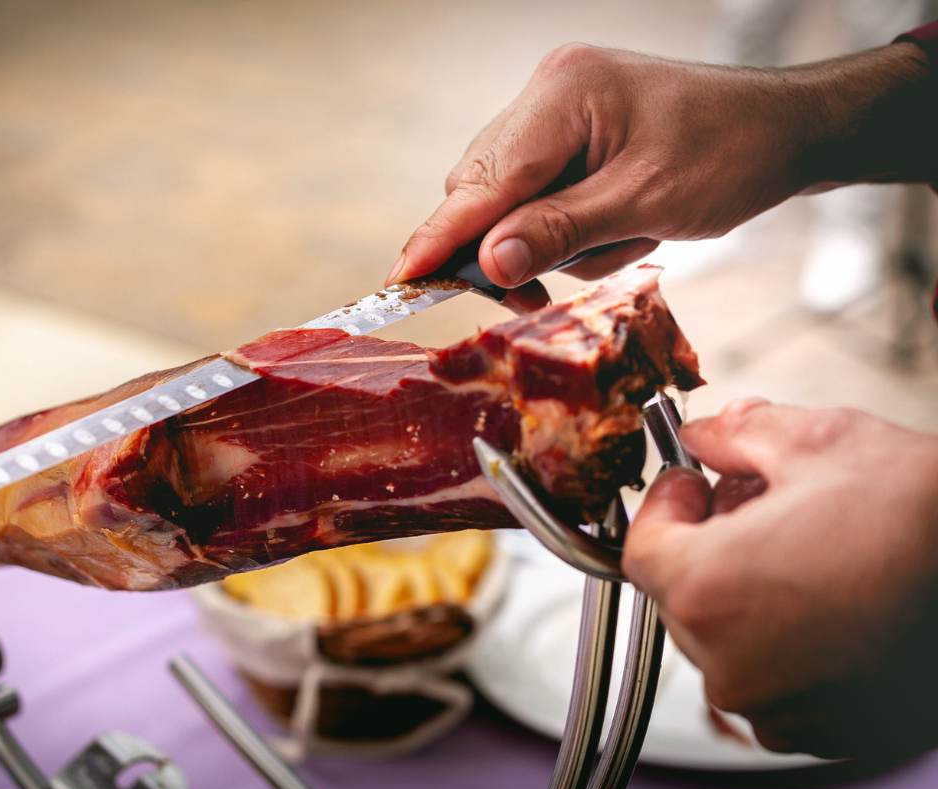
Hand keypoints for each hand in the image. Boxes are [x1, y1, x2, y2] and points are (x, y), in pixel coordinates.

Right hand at [387, 42, 933, 287]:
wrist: (784, 132)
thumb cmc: (730, 155)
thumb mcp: (644, 203)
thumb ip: (559, 232)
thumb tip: (487, 263)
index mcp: (565, 95)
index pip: (485, 180)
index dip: (441, 235)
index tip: (400, 279)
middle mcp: (549, 94)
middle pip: (484, 189)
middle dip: (510, 247)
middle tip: (532, 298)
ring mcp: (558, 112)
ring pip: (508, 201)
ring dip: (553, 242)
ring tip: (623, 238)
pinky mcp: (571, 134)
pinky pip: (537, 196)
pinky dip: (567, 229)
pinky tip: (617, 227)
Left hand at [624, 399, 937, 758]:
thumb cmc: (921, 517)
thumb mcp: (815, 441)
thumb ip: (734, 435)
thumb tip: (705, 435)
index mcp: (708, 591)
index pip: (642, 548)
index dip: (665, 506)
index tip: (691, 484)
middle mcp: (732, 665)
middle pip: (682, 595)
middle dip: (708, 543)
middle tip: (751, 503)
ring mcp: (780, 708)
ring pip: (727, 640)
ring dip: (747, 592)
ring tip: (803, 547)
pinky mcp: (828, 730)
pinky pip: (774, 681)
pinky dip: (787, 640)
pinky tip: (832, 598)